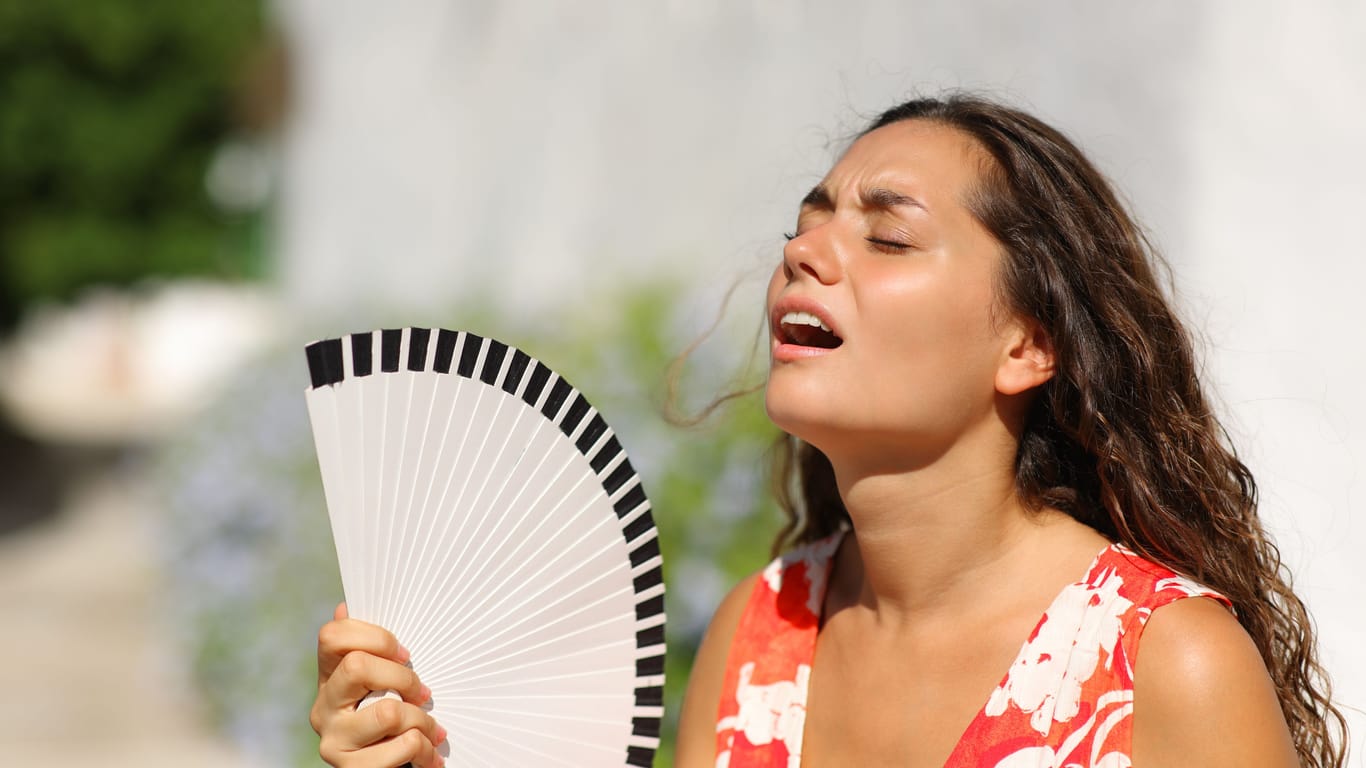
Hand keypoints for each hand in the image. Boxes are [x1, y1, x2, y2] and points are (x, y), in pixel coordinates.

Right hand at [311, 603, 445, 766]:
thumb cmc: (390, 720)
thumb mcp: (380, 683)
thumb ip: (369, 649)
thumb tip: (345, 606)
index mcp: (329, 677)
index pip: (331, 635)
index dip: (375, 637)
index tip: (405, 655)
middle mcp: (323, 707)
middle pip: (357, 665)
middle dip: (405, 678)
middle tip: (424, 694)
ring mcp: (334, 740)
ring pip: (387, 712)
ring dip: (422, 720)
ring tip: (432, 731)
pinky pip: (401, 747)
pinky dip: (424, 749)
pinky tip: (428, 756)